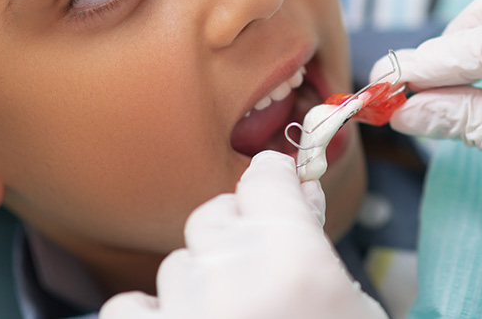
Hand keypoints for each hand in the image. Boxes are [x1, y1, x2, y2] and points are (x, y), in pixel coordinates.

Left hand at [99, 151, 386, 318]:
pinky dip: (156, 315)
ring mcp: (185, 315)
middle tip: (260, 270)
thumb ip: (314, 245)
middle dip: (238, 234)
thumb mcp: (350, 305)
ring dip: (202, 279)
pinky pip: (130, 306)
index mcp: (292, 259)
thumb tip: (294, 194)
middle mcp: (231, 277)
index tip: (278, 194)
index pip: (265, 177)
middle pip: (215, 214)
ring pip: (178, 260)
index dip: (274, 186)